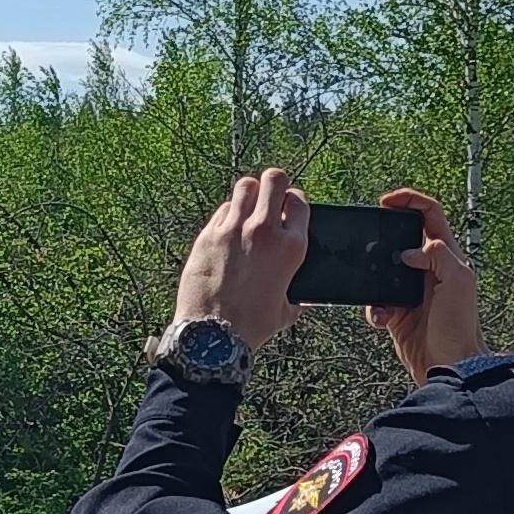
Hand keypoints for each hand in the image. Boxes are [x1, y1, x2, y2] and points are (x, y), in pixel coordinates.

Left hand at [175, 168, 310, 348]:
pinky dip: (228, 214)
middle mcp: (265, 231)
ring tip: (249, 208)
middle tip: (271, 197)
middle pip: (274, 179)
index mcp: (291, 247)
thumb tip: (304, 296)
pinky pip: (223, 209)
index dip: (295, 201)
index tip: (289, 209)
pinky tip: (229, 230)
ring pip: (246, 186)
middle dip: (274, 184)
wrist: (214, 335)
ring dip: (250, 193)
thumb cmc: (253, 326)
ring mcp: (234, 229)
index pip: (299, 200)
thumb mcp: (287, 310)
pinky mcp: (209, 234)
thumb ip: (298, 294)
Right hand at [372, 188, 481, 385]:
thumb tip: (409, 251)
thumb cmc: (460, 326)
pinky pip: (375, 300)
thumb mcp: (459, 281)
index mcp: (448, 255)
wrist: (450, 365)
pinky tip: (379, 317)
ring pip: (383, 268)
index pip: (431, 215)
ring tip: (374, 288)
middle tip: (368, 236)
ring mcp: (411, 290)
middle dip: (384, 235)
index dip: (410, 201)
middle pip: (403, 237)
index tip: (387, 201)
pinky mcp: (396, 311)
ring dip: (372, 275)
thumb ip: (437, 255)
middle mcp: (429, 269)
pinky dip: (372, 307)